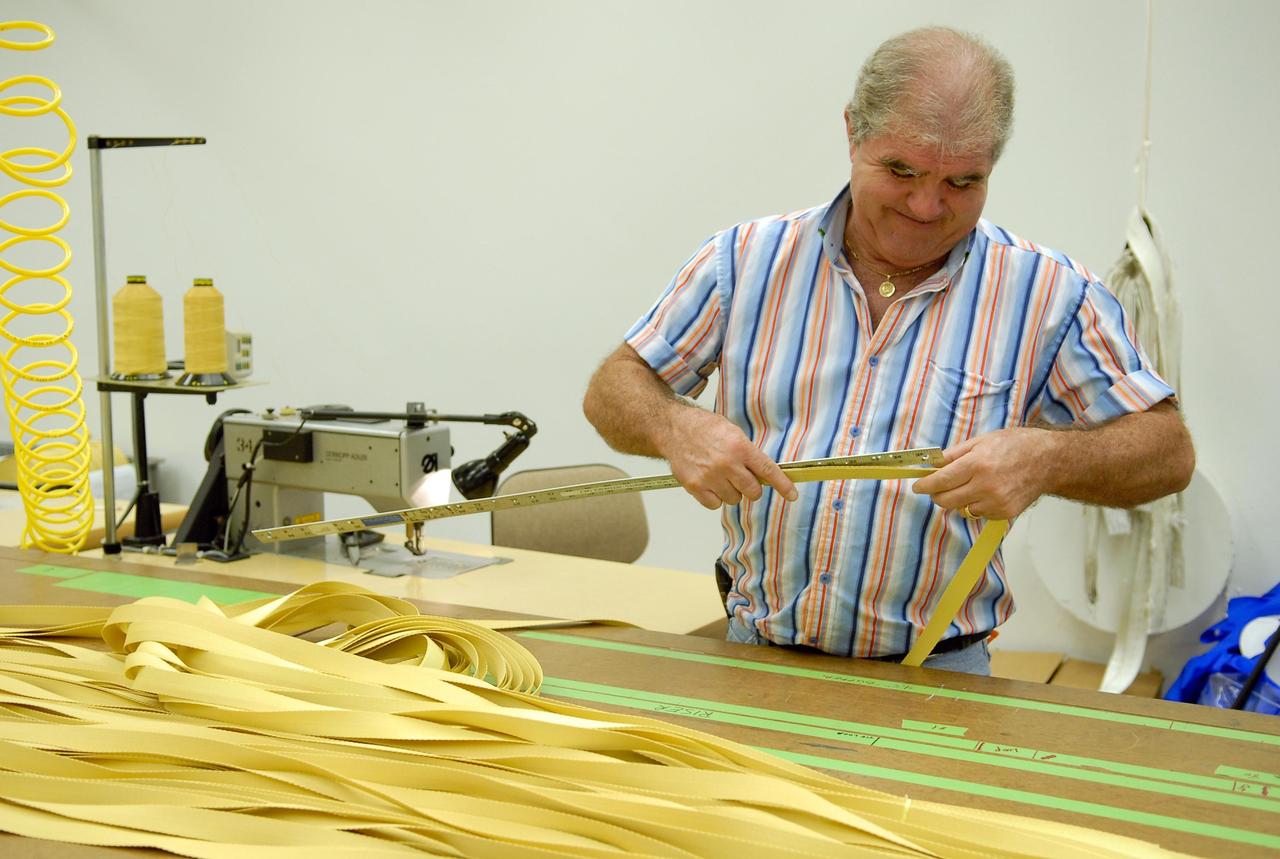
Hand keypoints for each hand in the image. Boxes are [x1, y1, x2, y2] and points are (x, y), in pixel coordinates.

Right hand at [659, 407, 798, 508]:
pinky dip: (715, 498)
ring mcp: (710, 477)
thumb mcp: (733, 432)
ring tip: (720, 476)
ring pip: (734, 499)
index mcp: (740, 447)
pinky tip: (710, 483)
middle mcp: (727, 463)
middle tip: (741, 478)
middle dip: (751, 488)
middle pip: (753, 491)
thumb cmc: (704, 428)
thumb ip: (748, 454)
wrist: (674, 428)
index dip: (783, 485)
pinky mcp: (695, 486)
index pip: (768, 471)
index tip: (792, 495)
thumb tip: (765, 475)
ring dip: (731, 492)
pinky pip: (715, 505)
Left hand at [911, 427, 1057, 519]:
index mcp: (978, 463)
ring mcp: (996, 502)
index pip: (941, 480)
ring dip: (958, 500)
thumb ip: (954, 455)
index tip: (917, 487)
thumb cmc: (1015, 445)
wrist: (1049, 461)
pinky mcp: (1005, 513)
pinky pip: (978, 514)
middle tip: (936, 488)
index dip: (925, 485)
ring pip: (961, 509)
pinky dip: (976, 505)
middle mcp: (986, 485)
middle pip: (946, 500)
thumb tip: (932, 464)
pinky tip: (987, 492)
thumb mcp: (982, 441)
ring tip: (971, 485)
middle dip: (937, 495)